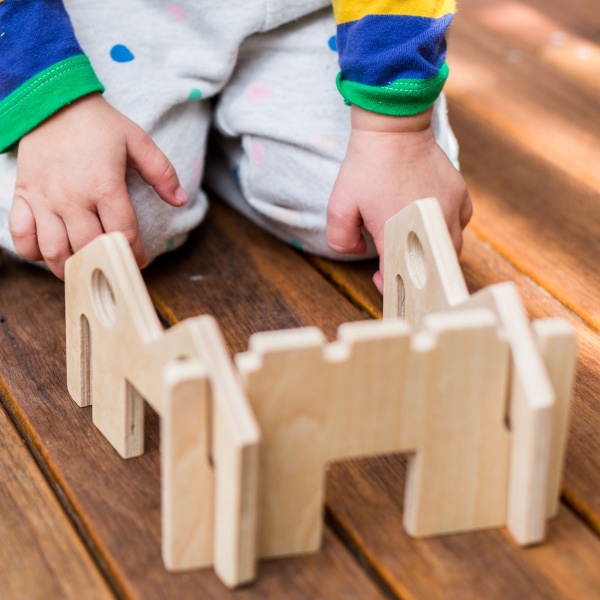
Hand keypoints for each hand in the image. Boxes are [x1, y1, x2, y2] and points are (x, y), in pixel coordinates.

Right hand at [9, 93, 186, 278]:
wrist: (52, 101)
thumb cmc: (98, 124)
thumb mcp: (137, 140)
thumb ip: (162, 172)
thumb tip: (181, 200)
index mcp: (104, 186)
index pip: (122, 233)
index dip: (135, 254)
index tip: (141, 261)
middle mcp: (72, 198)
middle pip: (88, 248)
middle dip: (105, 264)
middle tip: (114, 267)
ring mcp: (45, 199)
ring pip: (54, 250)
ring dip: (70, 267)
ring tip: (85, 268)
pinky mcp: (24, 196)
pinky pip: (22, 236)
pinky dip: (33, 251)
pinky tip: (49, 253)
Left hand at [326, 105, 471, 292]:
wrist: (393, 127)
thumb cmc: (365, 166)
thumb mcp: (339, 205)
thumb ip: (341, 238)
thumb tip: (361, 252)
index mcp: (399, 230)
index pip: (399, 272)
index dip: (388, 283)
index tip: (380, 281)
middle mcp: (431, 223)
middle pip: (431, 265)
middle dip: (414, 272)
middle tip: (397, 267)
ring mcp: (451, 208)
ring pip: (449, 246)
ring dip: (431, 253)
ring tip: (413, 247)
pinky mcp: (460, 193)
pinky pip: (459, 223)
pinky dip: (446, 230)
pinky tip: (429, 225)